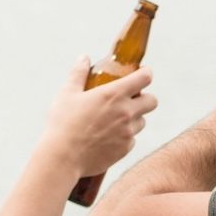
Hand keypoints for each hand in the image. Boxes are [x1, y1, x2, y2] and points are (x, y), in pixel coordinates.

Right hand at [40, 57, 157, 176]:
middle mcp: (126, 112)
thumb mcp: (67, 94)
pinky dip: (125, 136)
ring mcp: (128, 131)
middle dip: (145, 98)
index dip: (146, 73)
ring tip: (115, 120)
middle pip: (152, 101)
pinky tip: (109, 137)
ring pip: (143, 121)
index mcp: (114, 94)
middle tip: (131, 99)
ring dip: (134, 118)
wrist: (63, 157)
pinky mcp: (126, 148)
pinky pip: (132, 139)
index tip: (143, 73)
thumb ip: (78, 74)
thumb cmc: (62, 124)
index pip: (145, 78)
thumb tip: (84, 58)